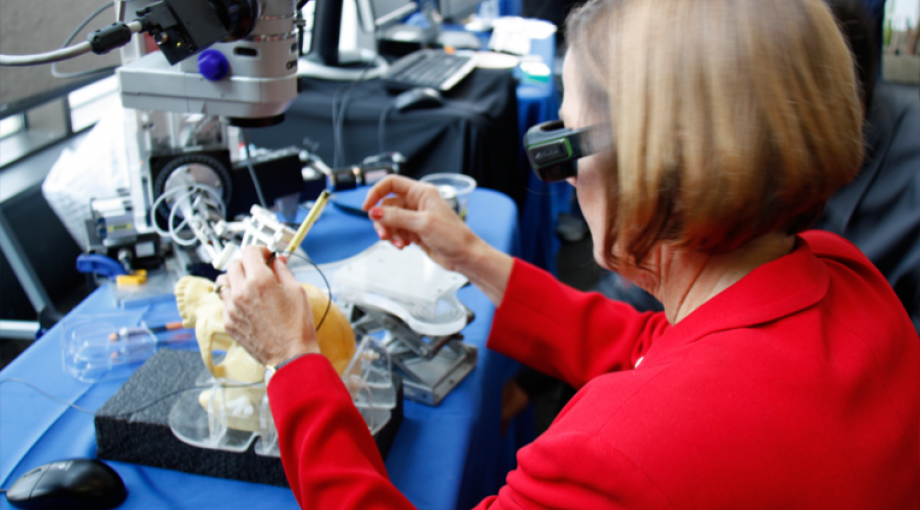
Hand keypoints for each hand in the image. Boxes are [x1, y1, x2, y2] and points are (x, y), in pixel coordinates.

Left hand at [219, 246, 319, 366]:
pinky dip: (233, 298)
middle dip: (247, 263)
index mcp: (259, 282)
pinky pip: (224, 301)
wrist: (290, 355)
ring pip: (224, 282)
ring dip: (236, 279)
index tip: (266, 255)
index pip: (249, 251)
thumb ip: (282, 271)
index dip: (260, 250)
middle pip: (234, 264)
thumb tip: (275, 260)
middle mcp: (241, 293)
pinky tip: (248, 304)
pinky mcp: (228, 322)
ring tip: (249, 286)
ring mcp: (231, 308)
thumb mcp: (296, 290)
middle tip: (259, 269)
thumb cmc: (297, 326)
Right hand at [362, 175, 481, 271]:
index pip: (391, 183)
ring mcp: (415, 217)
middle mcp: (417, 202)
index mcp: (421, 192)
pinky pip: (396, 232)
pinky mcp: (414, 231)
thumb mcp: (422, 224)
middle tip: (384, 234)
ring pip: (390, 220)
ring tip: (397, 243)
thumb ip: (396, 217)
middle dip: (383, 220)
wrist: (465, 256)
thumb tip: (375, 212)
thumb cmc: (453, 236)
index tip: (367, 207)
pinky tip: (403, 245)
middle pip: (387, 205)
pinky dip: (395, 239)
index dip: (376, 192)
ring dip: (389, 232)